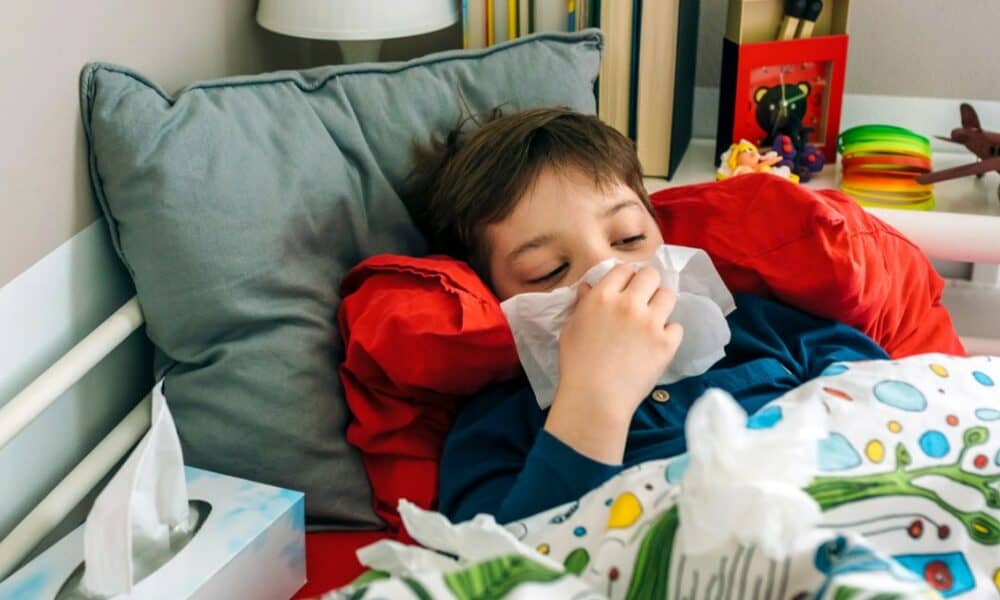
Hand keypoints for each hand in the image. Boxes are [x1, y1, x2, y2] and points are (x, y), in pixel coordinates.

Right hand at [544, 265, 683, 462]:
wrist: (595, 399)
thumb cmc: (576, 365)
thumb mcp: (571, 329)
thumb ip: (583, 304)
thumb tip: (589, 287)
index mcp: (602, 297)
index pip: (623, 269)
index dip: (625, 278)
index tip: (625, 288)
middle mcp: (629, 304)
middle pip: (651, 275)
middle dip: (647, 284)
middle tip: (643, 300)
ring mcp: (651, 323)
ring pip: (669, 295)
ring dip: (661, 304)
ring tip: (653, 319)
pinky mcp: (667, 344)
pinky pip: (676, 327)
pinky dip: (668, 334)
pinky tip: (656, 344)